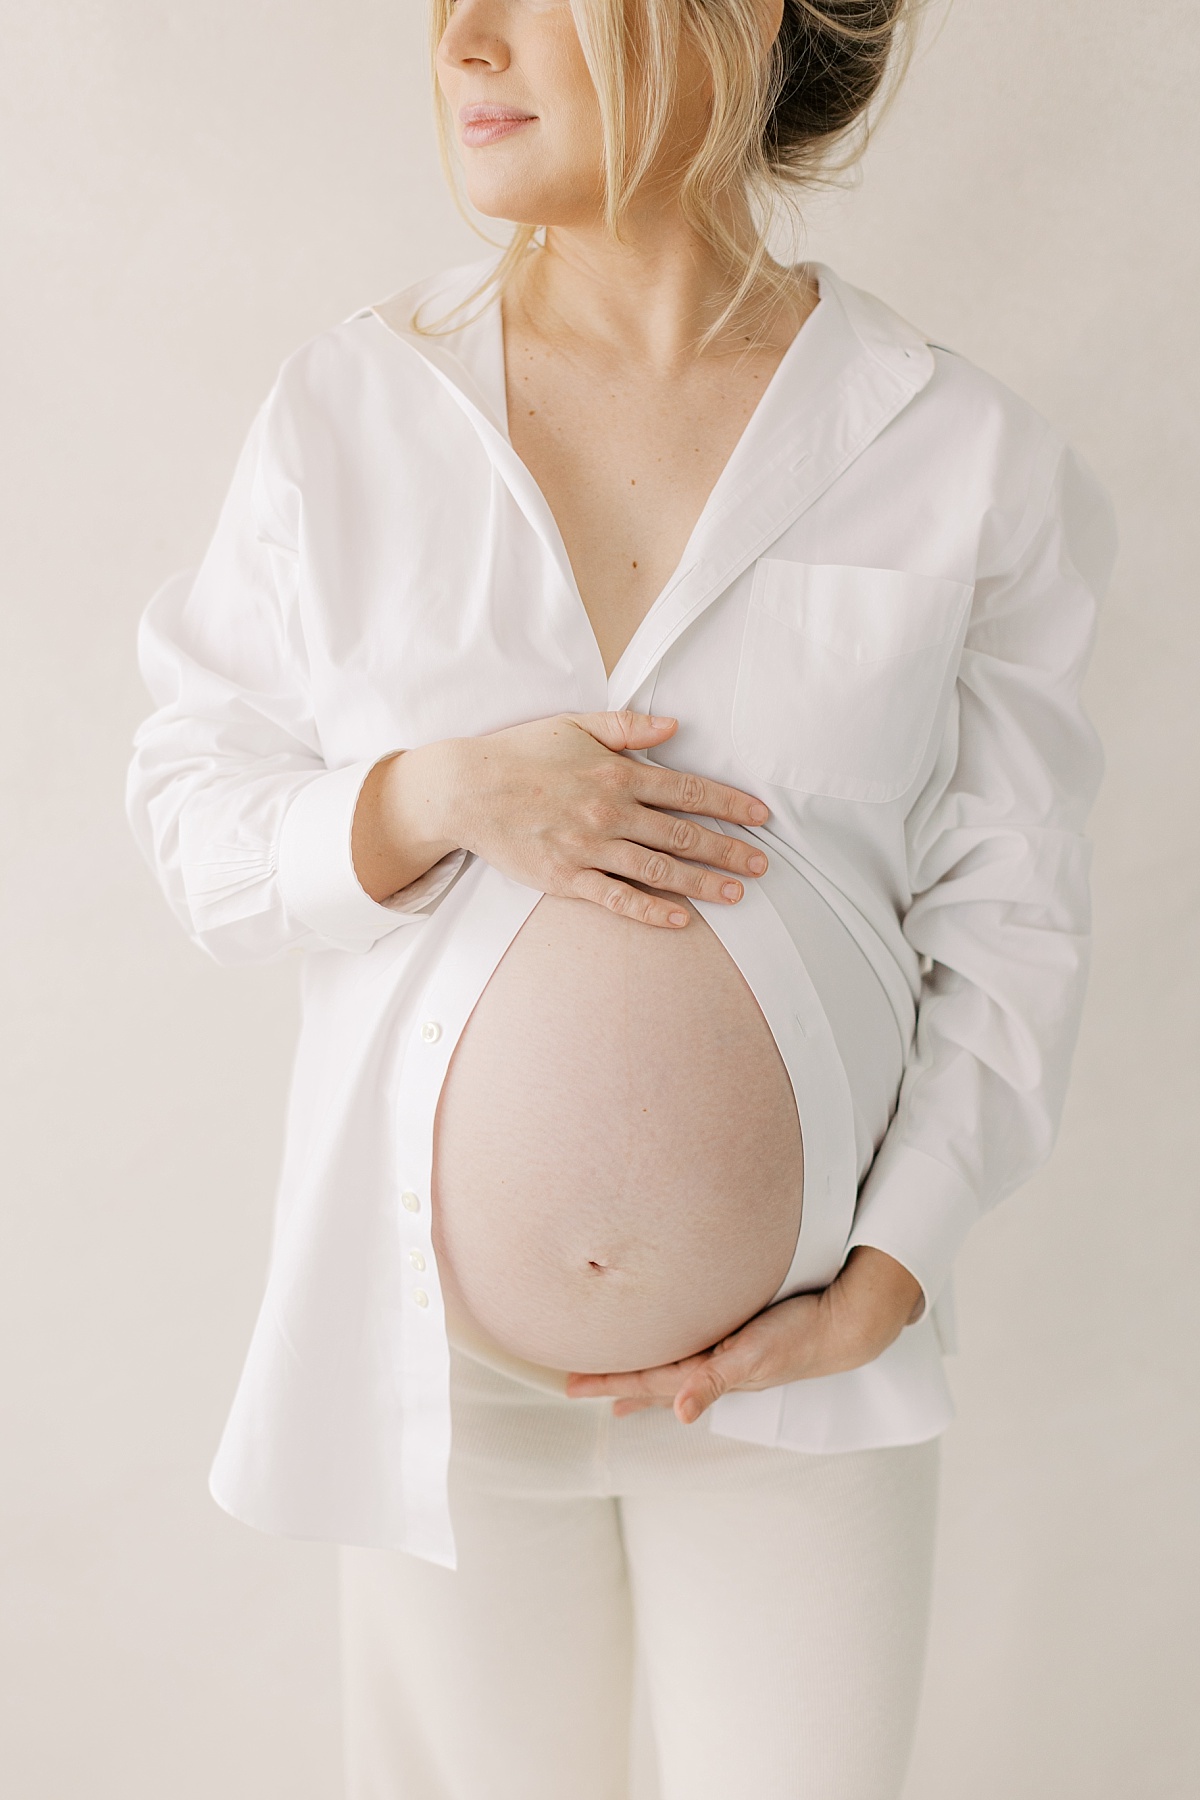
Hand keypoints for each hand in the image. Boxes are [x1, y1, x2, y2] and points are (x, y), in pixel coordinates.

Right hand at [358, 710, 769, 926]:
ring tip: (737, 892)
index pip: (686, 790)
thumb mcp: (574, 725)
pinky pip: (617, 898)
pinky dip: (651, 910)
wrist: (466, 790)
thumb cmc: (520, 753)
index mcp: (616, 773)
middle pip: (682, 833)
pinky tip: (681, 918)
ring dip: (702, 882)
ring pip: (658, 869)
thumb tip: (674, 726)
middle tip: (764, 864)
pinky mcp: (566, 878)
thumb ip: (626, 728)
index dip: (728, 804)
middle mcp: (609, 812)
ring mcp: (589, 848)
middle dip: (728, 849)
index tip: (760, 817)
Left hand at [564, 1247, 925, 1423]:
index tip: (572, 1385)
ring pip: (672, 1364)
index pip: (647, 1380)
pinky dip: (675, 1353)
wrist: (844, 1323)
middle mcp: (713, 1364)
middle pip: (653, 1378)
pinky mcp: (742, 1336)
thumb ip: (714, 1381)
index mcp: (708, 1370)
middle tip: (579, 1387)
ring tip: (618, 1388)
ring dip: (643, 1375)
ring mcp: (728, 1353)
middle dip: (618, 1383)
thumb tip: (677, 1413)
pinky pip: (696, 1347)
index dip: (609, 1381)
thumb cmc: (799, 1338)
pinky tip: (676, 1350)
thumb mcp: (752, 1358)